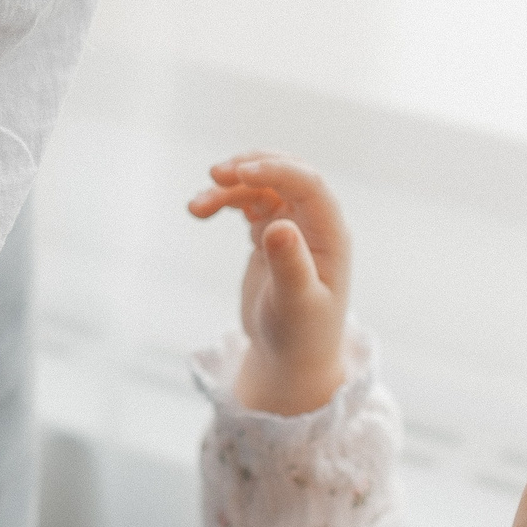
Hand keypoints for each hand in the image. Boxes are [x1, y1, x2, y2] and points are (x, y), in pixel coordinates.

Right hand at [186, 153, 351, 414]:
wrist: (290, 359)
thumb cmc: (301, 336)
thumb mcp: (296, 305)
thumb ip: (290, 266)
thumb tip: (279, 226)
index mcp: (331, 236)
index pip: (309, 185)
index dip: (276, 170)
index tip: (239, 174)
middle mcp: (315, 225)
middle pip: (286, 174)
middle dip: (251, 167)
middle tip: (215, 174)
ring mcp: (292, 227)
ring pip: (261, 187)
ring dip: (228, 188)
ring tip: (195, 208)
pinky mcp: (270, 236)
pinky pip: (248, 203)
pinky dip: (224, 200)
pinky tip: (200, 211)